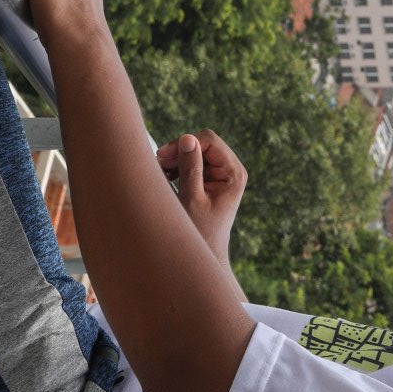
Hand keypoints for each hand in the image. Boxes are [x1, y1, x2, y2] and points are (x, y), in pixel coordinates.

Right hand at [155, 129, 247, 265]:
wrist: (204, 252)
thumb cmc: (200, 232)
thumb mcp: (191, 199)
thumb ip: (190, 168)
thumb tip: (188, 138)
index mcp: (233, 173)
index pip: (210, 141)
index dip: (186, 142)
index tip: (164, 155)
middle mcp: (231, 170)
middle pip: (203, 144)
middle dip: (179, 151)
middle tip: (159, 164)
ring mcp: (221, 174)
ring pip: (196, 152)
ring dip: (177, 159)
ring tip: (161, 173)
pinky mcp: (210, 180)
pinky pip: (193, 163)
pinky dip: (178, 167)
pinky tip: (167, 177)